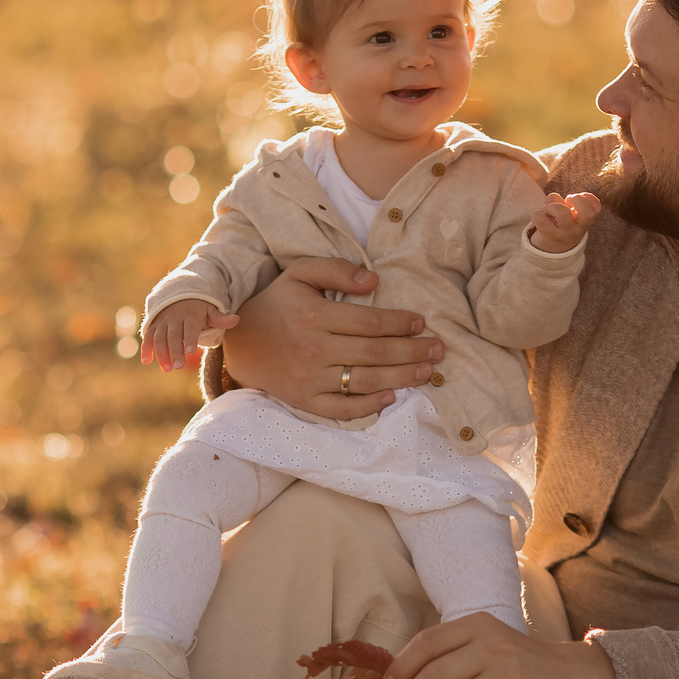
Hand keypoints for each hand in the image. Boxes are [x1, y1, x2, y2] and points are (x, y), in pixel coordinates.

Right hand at [142, 299, 235, 371]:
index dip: (190, 339)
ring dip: (161, 353)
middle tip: (178, 367)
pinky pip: (149, 337)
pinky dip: (146, 348)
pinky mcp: (154, 326)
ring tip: (167, 369)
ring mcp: (163, 322)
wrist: (180, 295)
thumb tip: (237, 319)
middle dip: (175, 350)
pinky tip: (147, 361)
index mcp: (191, 315)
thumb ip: (221, 319)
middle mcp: (175, 318)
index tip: (190, 351)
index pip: (191, 328)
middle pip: (174, 335)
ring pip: (160, 338)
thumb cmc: (200, 309)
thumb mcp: (211, 311)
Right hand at [217, 257, 445, 419]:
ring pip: (365, 381)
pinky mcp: (305, 401)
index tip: (421, 322)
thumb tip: (374, 280)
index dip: (400, 323)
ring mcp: (309, 379)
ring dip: (401, 377)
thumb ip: (335, 269)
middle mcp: (313, 349)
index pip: (369, 322)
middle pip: (374, 353)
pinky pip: (342, 408)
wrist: (240, 344)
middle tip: (437, 350)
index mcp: (314, 315)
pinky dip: (369, 406)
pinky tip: (392, 396)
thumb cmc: (277, 304)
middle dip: (412, 352)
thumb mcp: (299, 274)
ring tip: (427, 372)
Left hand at [381, 613, 618, 678]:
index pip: (427, 643)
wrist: (571, 677)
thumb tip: (400, 675)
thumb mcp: (488, 638)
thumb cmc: (518, 660)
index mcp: (479, 625)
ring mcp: (507, 678)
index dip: (401, 667)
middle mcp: (492, 648)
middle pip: (433, 677)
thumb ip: (451, 649)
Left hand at [528, 190, 601, 253]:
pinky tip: (538, 216)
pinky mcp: (547, 237)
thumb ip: (564, 201)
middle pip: (586, 212)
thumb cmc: (562, 224)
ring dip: (552, 205)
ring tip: (548, 210)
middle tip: (566, 201)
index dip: (587, 197)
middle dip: (576, 199)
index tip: (577, 198)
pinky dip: (537, 214)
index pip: (596, 207)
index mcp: (585, 223)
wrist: (552, 251)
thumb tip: (555, 198)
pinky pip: (541, 219)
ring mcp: (562, 235)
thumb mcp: (569, 215)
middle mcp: (576, 230)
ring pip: (562, 212)